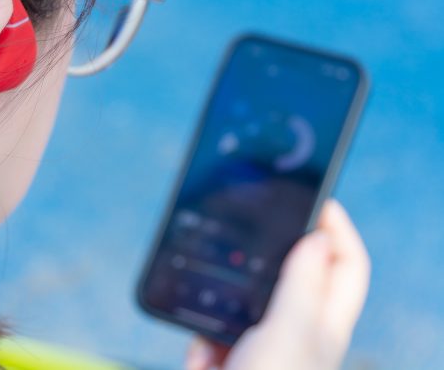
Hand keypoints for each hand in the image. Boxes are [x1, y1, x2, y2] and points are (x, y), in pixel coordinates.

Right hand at [186, 200, 370, 369]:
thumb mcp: (289, 330)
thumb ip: (302, 284)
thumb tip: (319, 236)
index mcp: (323, 322)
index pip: (348, 264)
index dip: (338, 228)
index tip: (315, 196)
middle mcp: (297, 330)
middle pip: (293, 272)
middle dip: (267, 251)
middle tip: (249, 221)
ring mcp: (262, 343)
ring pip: (243, 297)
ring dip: (223, 298)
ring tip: (208, 288)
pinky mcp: (229, 356)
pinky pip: (211, 328)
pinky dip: (201, 337)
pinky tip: (200, 353)